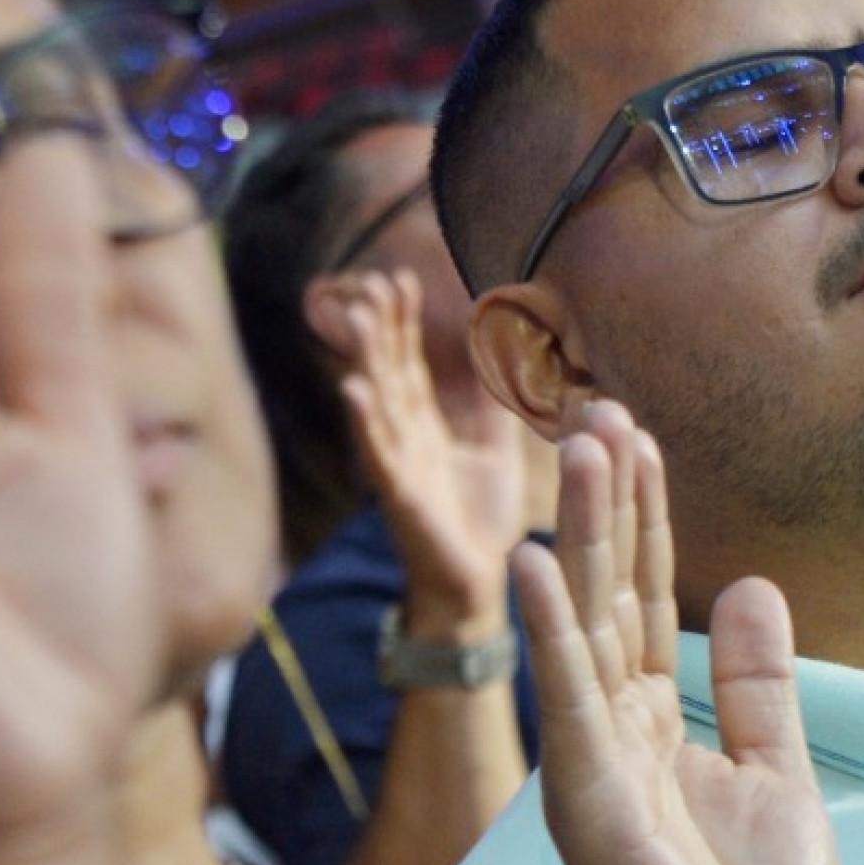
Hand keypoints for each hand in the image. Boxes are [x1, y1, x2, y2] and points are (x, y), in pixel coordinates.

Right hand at [320, 268, 526, 629]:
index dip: (401, 322)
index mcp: (426, 428)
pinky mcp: (401, 499)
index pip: (408, 364)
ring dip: (363, 359)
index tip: (399, 278)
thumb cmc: (481, 519)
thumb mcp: (495, 449)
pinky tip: (352, 391)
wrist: (477, 586)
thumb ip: (494, 405)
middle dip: (379, 327)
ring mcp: (398, 468)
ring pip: (376, 405)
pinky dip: (365, 423)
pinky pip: (380, 457)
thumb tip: (511, 351)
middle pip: (387, 373)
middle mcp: (404, 441)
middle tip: (374, 280)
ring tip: (354, 315)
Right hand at [519, 402, 838, 864]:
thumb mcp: (777, 772)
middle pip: (607, 592)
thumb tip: (750, 587)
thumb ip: (758, 685)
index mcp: (656, 724)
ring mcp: (595, 761)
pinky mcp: (587, 798)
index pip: (642, 598)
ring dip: (580, 534)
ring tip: (581, 445)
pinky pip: (566, 697)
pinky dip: (550, 628)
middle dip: (606, 502)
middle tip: (601, 408)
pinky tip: (533, 562)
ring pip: (584, 623)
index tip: (640, 434)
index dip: (644, 517)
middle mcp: (614, 731)